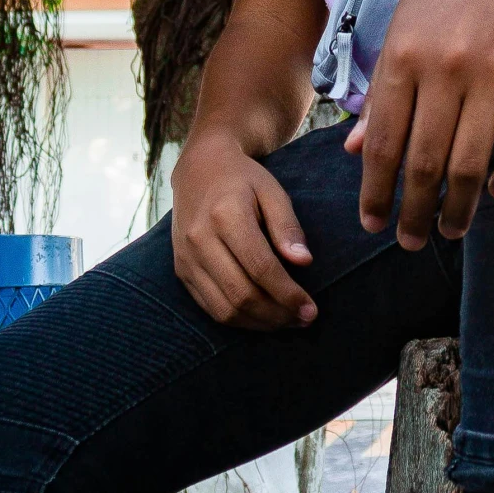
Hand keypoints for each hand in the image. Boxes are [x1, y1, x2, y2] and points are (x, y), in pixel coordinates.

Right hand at [171, 127, 317, 327]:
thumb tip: (304, 262)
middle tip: (304, 319)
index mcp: (226, 215)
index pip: (261, 268)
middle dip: (277, 315)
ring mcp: (186, 258)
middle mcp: (200, 240)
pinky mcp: (182, 270)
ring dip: (259, 323)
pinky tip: (262, 318)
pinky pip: (209, 307)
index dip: (288, 294)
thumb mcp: (272, 191)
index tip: (311, 309)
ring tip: (287, 322)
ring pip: (224, 309)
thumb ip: (287, 226)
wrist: (199, 169)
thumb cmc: (243, 179)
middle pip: (241, 294)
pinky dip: (238, 319)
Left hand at [347, 0, 493, 248]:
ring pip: (472, 163)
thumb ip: (382, 91)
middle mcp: (444, 68)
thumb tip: (357, 152)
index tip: (371, 223)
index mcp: (402, 56)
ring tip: (451, 231)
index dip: (374, 192)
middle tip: (409, 242)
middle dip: (414, 213)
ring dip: (459, 208)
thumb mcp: (401, 26)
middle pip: (425, 164)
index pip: (382, 144)